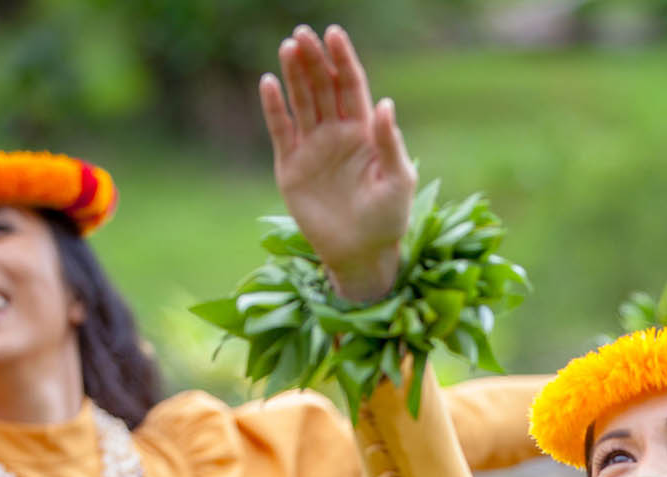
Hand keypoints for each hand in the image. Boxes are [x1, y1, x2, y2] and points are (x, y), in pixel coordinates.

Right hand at [260, 24, 413, 302]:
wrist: (361, 254)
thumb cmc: (388, 219)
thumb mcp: (398, 181)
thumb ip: (391, 143)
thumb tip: (386, 103)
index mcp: (365, 131)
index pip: (352, 86)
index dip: (343, 59)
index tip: (334, 34)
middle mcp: (337, 133)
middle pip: (323, 87)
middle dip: (314, 60)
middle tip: (303, 34)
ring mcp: (313, 147)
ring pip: (302, 101)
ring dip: (295, 75)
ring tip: (289, 47)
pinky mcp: (291, 165)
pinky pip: (281, 130)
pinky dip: (274, 108)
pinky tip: (268, 83)